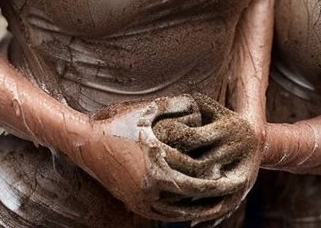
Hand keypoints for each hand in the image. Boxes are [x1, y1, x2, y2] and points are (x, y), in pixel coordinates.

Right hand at [74, 94, 260, 221]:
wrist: (85, 144)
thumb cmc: (118, 123)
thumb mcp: (146, 111)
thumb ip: (174, 107)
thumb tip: (200, 108)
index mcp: (155, 163)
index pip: (194, 172)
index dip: (214, 173)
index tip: (231, 170)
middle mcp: (150, 186)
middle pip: (191, 194)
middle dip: (214, 193)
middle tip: (234, 189)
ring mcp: (141, 199)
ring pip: (180, 210)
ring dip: (201, 207)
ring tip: (221, 202)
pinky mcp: (136, 205)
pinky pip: (165, 214)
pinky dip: (183, 212)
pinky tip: (194, 207)